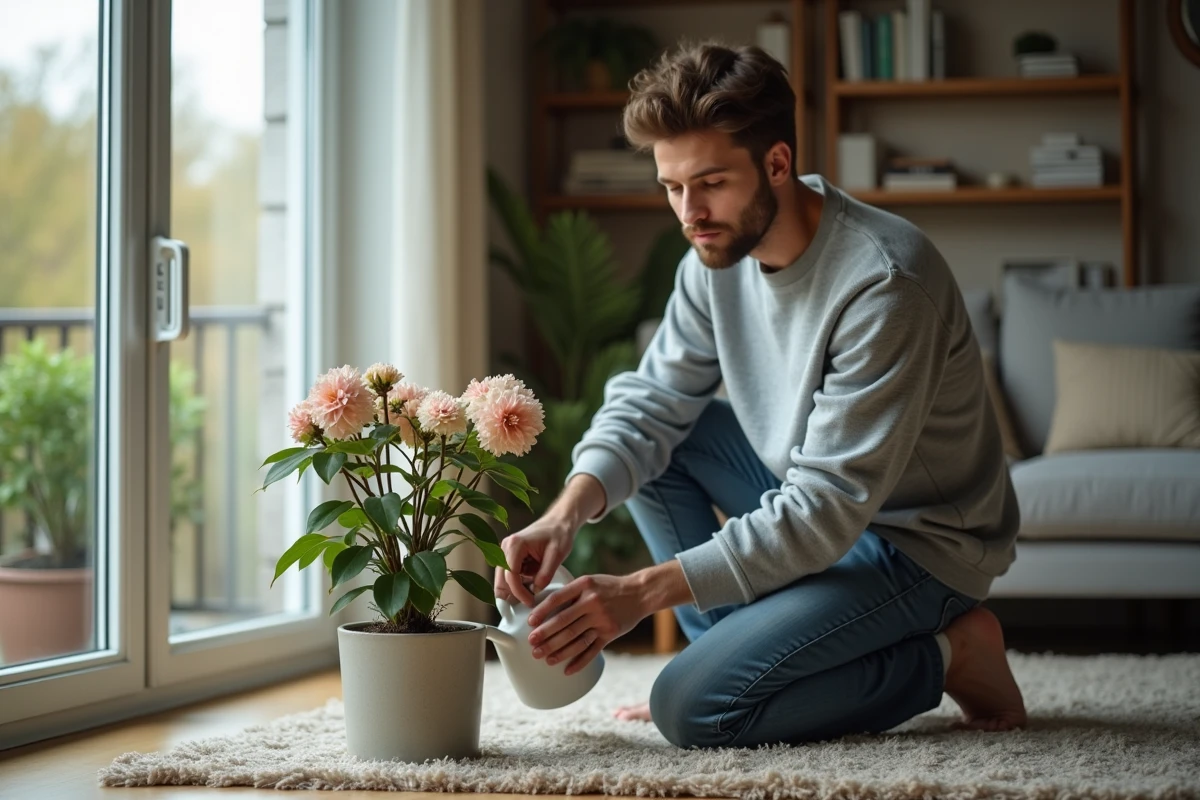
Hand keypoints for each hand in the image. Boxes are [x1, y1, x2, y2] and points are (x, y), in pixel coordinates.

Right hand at [494, 515, 574, 606]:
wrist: (559, 522)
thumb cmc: (559, 534)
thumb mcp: (557, 555)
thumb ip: (545, 574)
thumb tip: (535, 591)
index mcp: (515, 544)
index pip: (510, 575)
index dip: (519, 592)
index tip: (531, 602)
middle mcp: (505, 548)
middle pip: (501, 580)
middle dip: (514, 594)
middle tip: (531, 603)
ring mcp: (505, 552)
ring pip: (503, 580)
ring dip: (516, 590)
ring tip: (533, 594)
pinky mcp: (509, 557)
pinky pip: (509, 577)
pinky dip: (519, 584)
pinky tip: (531, 584)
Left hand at [527, 574, 645, 674]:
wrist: (640, 593)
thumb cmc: (609, 587)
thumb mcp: (590, 581)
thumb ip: (571, 592)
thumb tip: (544, 607)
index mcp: (584, 585)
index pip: (557, 599)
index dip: (542, 612)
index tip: (530, 623)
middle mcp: (593, 602)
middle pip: (564, 622)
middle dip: (546, 635)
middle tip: (532, 645)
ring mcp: (602, 619)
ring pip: (576, 639)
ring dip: (559, 651)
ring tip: (545, 659)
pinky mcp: (610, 633)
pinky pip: (592, 650)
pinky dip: (579, 662)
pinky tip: (567, 670)